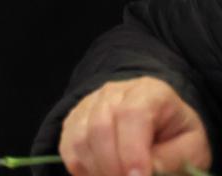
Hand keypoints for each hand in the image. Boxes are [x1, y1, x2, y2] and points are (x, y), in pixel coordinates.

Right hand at [60, 77, 210, 175]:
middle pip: (100, 126)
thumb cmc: (176, 137)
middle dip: (113, 166)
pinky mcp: (73, 122)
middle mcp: (113, 92)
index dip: (132, 149)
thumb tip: (144, 171)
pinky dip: (83, 170)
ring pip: (80, 138)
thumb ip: (173, 158)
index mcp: (149, 92)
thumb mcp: (192, 147)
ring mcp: (88, 105)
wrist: (158, 126)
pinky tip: (103, 175)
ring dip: (98, 170)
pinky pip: (68, 148)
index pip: (132, 114)